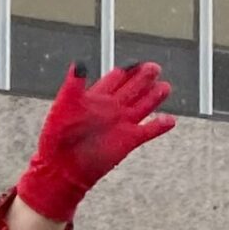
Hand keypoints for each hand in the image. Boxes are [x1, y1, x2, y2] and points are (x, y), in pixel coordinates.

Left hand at [14, 62, 174, 227]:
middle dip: (143, 78)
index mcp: (96, 98)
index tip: (135, 62)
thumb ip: (73, 85)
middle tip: (155, 68)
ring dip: (154, 97)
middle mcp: (111, 109)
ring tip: (165, 87)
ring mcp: (121, 124)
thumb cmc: (58, 137)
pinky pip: (148, 131)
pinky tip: (170, 120)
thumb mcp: (63, 106)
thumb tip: (80, 64)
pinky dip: (159, 126)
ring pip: (142, 106)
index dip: (126, 70)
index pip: (115, 79)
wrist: (63, 166)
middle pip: (132, 89)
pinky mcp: (128, 140)